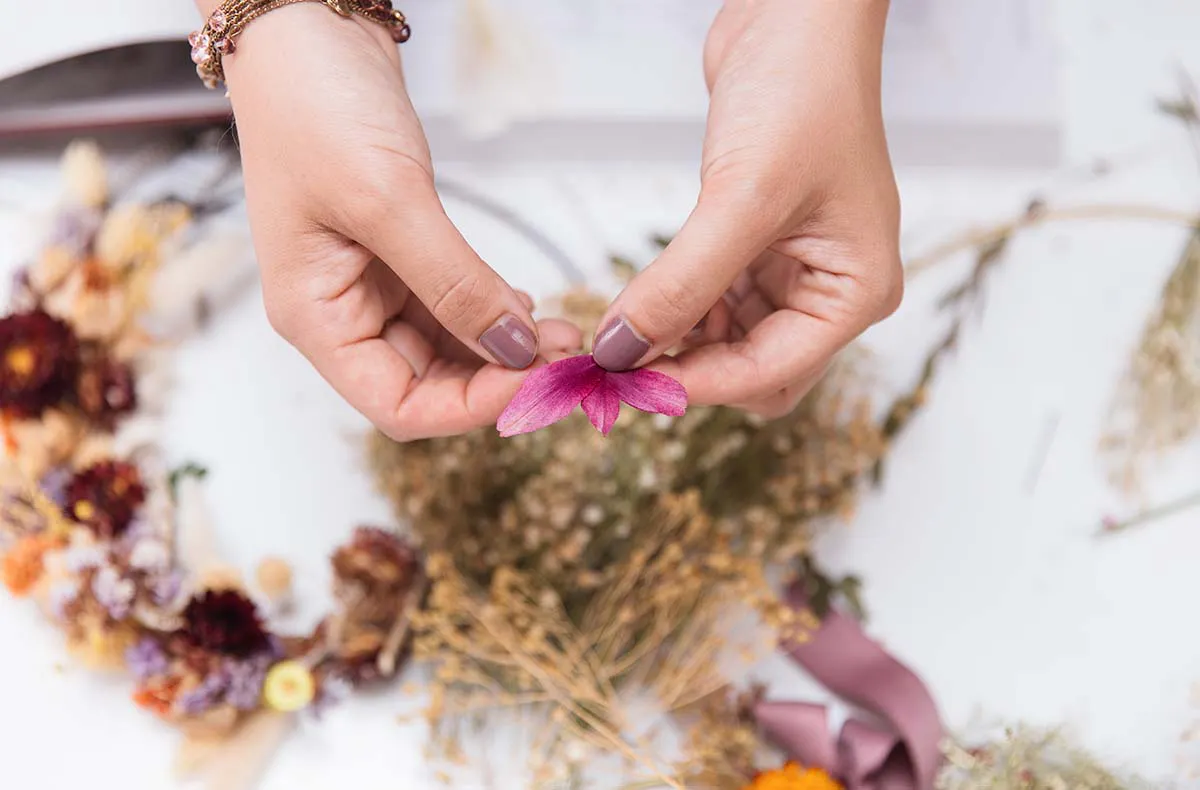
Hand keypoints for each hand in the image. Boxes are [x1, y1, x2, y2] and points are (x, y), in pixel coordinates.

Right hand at [220, 5, 579, 439]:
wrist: (305, 26)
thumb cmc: (313, 106)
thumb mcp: (388, 200)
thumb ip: (455, 285)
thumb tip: (516, 350)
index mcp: (315, 318)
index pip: (398, 406)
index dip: (471, 409)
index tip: (537, 383)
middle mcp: (340, 313)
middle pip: (429, 385)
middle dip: (497, 378)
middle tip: (565, 358)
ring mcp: (370, 284)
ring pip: (448, 349)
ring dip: (503, 348)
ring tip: (560, 332)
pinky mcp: (399, 253)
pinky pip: (453, 305)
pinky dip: (492, 312)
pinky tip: (528, 306)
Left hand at [591, 0, 901, 417]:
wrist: (795, 15)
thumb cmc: (804, 91)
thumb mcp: (741, 197)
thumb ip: (681, 284)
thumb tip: (621, 350)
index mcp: (855, 292)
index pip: (770, 373)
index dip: (697, 384)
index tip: (626, 382)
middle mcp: (830, 291)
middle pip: (753, 372)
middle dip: (690, 370)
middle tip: (620, 363)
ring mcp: (793, 270)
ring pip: (726, 342)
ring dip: (676, 340)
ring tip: (620, 326)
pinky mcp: (757, 246)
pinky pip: (713, 303)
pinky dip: (677, 308)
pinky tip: (641, 297)